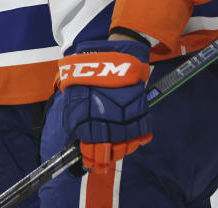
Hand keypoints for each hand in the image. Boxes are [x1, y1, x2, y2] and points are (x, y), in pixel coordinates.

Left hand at [58, 40, 151, 170]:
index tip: (90, 161)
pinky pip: (143, 133)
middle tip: (103, 160)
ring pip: (127, 145)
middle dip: (106, 157)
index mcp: (88, 118)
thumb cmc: (91, 73)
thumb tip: (77, 134)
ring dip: (122, 151)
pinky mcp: (142, 111)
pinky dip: (138, 140)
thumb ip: (75, 115)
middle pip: (110, 150)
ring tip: (116, 151)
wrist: (114, 55)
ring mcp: (128, 117)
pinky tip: (132, 141)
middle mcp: (109, 121)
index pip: (91, 147)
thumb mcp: (75, 93)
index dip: (90, 157)